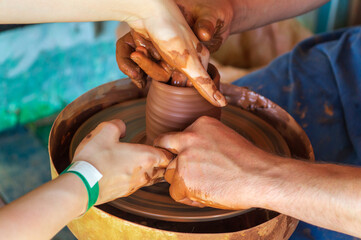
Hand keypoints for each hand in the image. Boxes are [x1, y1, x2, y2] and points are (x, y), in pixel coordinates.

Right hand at [73, 119, 172, 204]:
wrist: (81, 186)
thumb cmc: (95, 158)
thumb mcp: (105, 131)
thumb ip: (118, 125)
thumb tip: (123, 128)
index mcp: (146, 157)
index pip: (169, 155)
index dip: (169, 149)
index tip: (162, 144)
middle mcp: (145, 173)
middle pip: (164, 169)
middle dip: (165, 162)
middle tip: (160, 153)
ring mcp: (136, 185)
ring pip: (153, 179)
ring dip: (154, 171)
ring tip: (149, 163)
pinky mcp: (125, 192)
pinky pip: (140, 184)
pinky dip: (141, 178)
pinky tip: (132, 172)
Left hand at [115, 0, 225, 106]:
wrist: (148, 9)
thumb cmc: (171, 33)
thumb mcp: (188, 63)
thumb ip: (204, 84)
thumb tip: (223, 104)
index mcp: (198, 59)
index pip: (189, 85)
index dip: (176, 82)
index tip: (167, 70)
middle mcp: (186, 57)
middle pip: (169, 78)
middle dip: (155, 68)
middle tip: (154, 51)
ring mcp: (171, 52)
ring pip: (156, 71)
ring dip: (146, 59)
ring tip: (144, 45)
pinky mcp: (158, 48)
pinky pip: (148, 62)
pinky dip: (143, 55)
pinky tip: (141, 44)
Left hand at [154, 116, 275, 209]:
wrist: (261, 177)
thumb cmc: (249, 162)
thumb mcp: (226, 138)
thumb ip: (205, 142)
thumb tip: (190, 156)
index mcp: (201, 124)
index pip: (176, 136)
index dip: (179, 150)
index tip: (186, 159)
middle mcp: (189, 137)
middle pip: (167, 152)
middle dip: (175, 164)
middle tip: (187, 175)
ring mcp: (185, 158)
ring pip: (170, 173)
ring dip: (182, 182)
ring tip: (202, 187)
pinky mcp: (184, 179)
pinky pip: (175, 192)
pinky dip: (187, 198)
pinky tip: (203, 197)